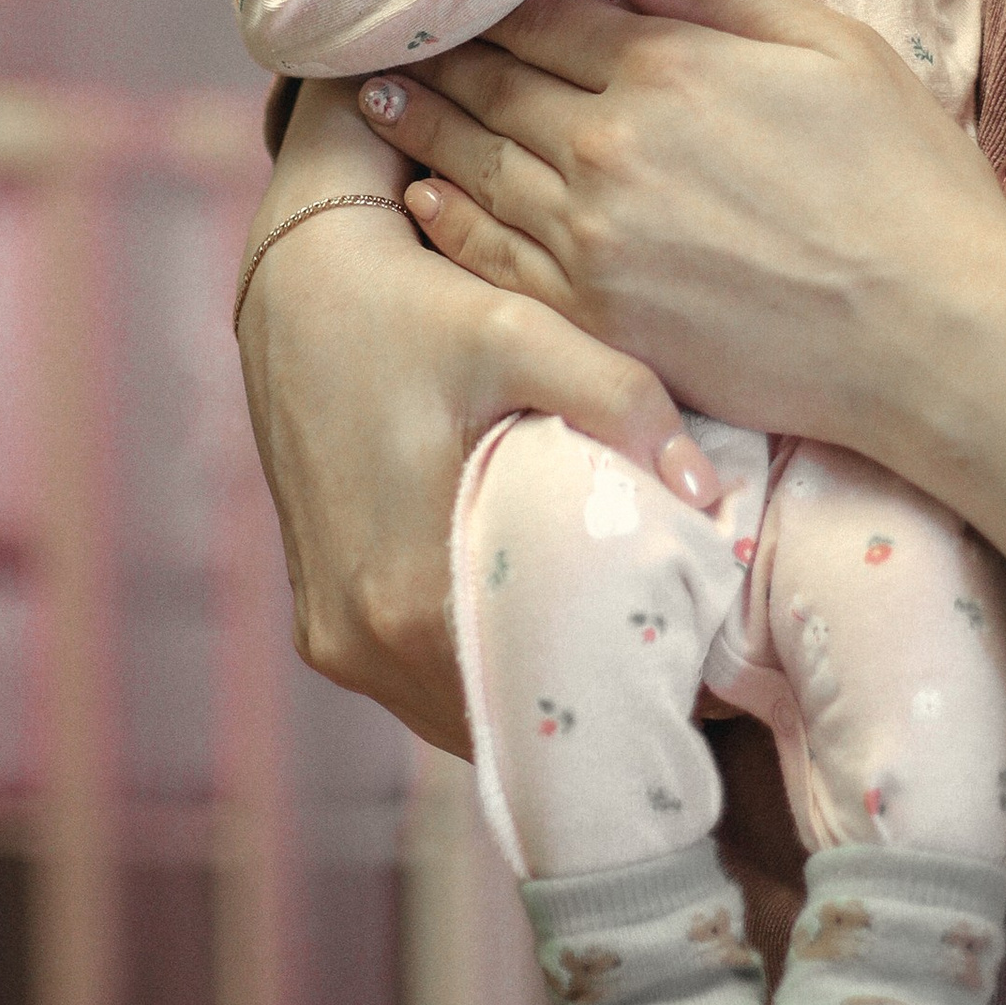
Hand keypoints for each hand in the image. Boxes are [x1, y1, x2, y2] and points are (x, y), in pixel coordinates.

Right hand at [236, 81, 712, 756]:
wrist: (299, 285)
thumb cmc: (412, 304)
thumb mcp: (518, 331)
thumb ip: (619, 400)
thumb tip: (707, 492)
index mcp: (406, 594)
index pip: (538, 695)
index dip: (626, 695)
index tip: (700, 685)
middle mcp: (361, 640)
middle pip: (503, 719)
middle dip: (590, 702)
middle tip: (682, 673)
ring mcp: (336, 641)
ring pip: (462, 712)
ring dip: (535, 693)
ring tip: (625, 654)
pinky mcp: (324, 626)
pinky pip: (423, 684)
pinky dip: (485, 670)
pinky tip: (546, 631)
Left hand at [353, 0, 1005, 472]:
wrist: (933, 339)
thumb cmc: (907, 186)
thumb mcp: (835, 49)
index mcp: (666, 68)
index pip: (542, 14)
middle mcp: (607, 147)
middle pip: (491, 83)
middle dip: (434, 50)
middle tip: (379, 28)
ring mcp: (591, 239)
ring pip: (472, 165)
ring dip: (419, 125)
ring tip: (371, 98)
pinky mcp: (595, 318)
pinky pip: (490, 258)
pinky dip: (444, 222)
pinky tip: (417, 200)